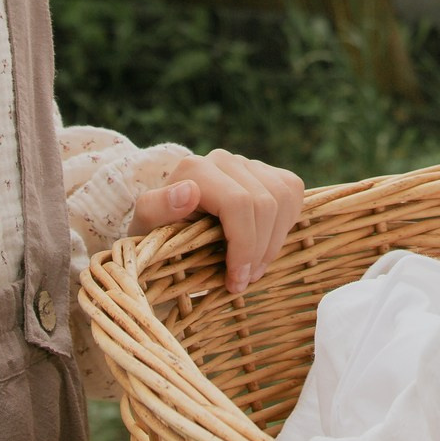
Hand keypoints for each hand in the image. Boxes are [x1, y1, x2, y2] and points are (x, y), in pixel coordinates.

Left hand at [131, 149, 304, 294]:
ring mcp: (247, 163)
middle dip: (259, 250)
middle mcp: (223, 159)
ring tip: (254, 268)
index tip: (236, 281)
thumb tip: (188, 192)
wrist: (170, 228)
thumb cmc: (158, 233)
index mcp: (195, 169)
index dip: (244, 245)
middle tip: (244, 281)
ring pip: (284, 197)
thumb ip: (157, 207)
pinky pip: (293, 192)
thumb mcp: (146, 227)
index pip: (239, 203)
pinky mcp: (267, 172)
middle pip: (265, 203)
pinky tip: (265, 244)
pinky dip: (286, 224)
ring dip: (274, 242)